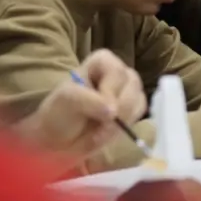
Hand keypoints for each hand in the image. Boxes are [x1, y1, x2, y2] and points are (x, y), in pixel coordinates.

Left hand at [17, 50, 145, 162]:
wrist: (60, 138)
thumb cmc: (60, 113)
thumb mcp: (68, 101)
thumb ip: (90, 101)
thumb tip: (113, 111)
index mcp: (102, 62)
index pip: (117, 71)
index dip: (111, 90)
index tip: (102, 110)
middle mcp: (118, 72)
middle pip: (132, 85)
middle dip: (119, 110)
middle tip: (101, 125)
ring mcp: (128, 89)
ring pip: (138, 100)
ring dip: (122, 120)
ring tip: (100, 130)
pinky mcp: (133, 107)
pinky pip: (140, 113)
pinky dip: (127, 125)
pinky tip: (109, 131)